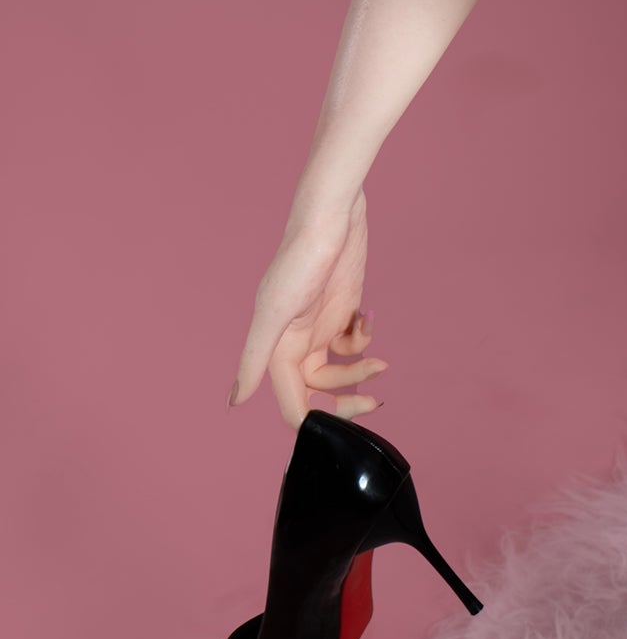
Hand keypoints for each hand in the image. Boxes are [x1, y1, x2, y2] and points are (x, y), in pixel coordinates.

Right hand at [228, 188, 388, 430]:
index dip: (316, 420)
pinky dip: (365, 338)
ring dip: (360, 370)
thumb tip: (235, 401)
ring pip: (339, 369)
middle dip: (345, 399)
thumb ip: (256, 358)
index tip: (344, 422)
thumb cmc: (300, 259)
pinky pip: (353, 340)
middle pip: (319, 391)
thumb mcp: (276, 312)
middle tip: (374, 399)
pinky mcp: (343, 307)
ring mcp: (321, 324)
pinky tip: (369, 317)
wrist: (331, 216)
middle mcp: (297, 341)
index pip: (293, 403)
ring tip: (381, 360)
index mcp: (278, 349)